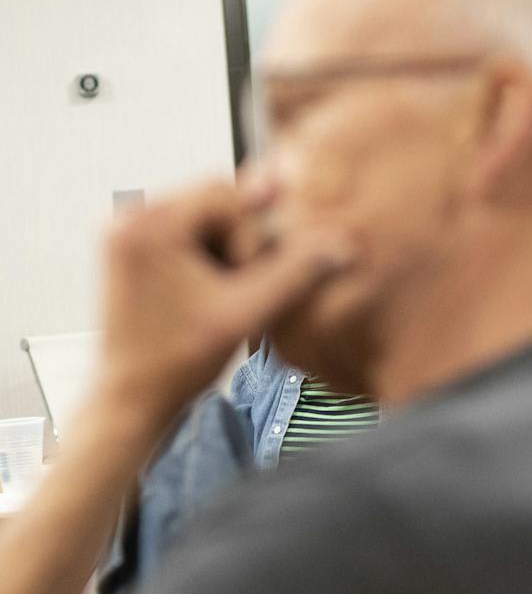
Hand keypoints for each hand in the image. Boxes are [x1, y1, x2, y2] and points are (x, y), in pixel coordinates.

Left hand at [97, 176, 352, 425]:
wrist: (133, 399)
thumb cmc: (178, 362)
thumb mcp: (248, 312)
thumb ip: (297, 273)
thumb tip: (342, 246)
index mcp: (149, 225)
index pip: (228, 195)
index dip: (252, 235)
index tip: (244, 281)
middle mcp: (130, 219)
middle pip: (216, 200)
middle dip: (242, 240)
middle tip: (239, 286)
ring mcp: (127, 232)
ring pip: (207, 215)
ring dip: (230, 248)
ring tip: (224, 292)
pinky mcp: (132, 248)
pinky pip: (189, 230)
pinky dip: (212, 253)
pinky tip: (212, 290)